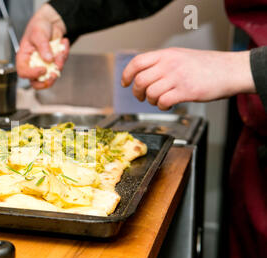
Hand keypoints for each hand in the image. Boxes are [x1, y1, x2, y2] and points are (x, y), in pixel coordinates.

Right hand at [16, 4, 69, 88]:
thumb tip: (48, 60)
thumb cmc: (39, 26)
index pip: (23, 72)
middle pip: (36, 82)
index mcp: (23, 58)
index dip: (32, 74)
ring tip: (61, 50)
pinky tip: (63, 44)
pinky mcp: (53, 63)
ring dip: (59, 64)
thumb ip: (43, 47)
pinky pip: (60, 65)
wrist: (51, 22)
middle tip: (54, 74)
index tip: (43, 69)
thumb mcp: (39, 34)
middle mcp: (32, 64)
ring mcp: (43, 65)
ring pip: (51, 76)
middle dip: (46, 81)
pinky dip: (64, 56)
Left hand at [121, 48, 255, 109]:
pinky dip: (162, 106)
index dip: (126, 74)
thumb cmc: (206, 65)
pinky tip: (168, 104)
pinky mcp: (186, 91)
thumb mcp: (180, 55)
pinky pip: (163, 102)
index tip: (125, 83)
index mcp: (166, 54)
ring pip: (150, 93)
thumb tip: (142, 74)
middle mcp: (170, 64)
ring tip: (158, 101)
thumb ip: (162, 62)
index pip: (137, 62)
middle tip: (142, 97)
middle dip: (137, 92)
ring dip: (151, 101)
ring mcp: (178, 77)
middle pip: (140, 80)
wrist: (230, 70)